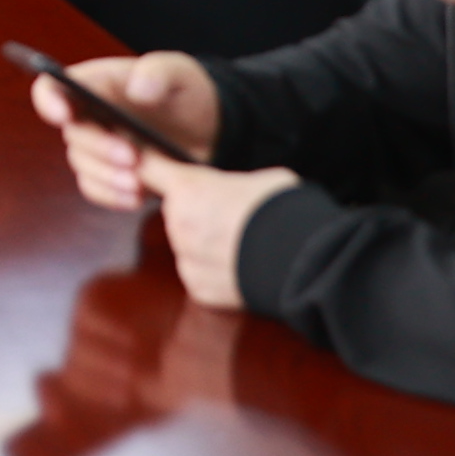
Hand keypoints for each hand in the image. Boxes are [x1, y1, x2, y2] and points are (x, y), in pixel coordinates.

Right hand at [28, 51, 220, 207]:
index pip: (52, 87)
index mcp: (96, 83)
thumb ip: (159, 71)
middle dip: (100, 148)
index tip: (64, 115)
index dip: (49, 101)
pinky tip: (138, 198)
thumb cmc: (188, 92)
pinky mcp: (110, 175)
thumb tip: (137, 88)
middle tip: (133, 157)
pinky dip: (114, 196)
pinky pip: (96, 189)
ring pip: (83, 166)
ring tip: (141, 183)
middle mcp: (88, 116)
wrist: (211, 130)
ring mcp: (97, 148)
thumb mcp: (181, 73)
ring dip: (108, 177)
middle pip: (72, 135)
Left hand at [149, 155, 297, 305]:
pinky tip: (241, 264)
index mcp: (188, 190)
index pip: (149, 169)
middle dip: (195, 210)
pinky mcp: (198, 289)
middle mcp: (178, 225)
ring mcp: (187, 260)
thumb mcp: (257, 178)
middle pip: (175, 211)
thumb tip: (227, 190)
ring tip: (241, 242)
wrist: (305, 261)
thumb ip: (226, 183)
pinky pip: (198, 272)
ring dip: (203, 242)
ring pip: (186, 244)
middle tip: (230, 213)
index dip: (151, 166)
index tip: (151, 167)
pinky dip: (214, 270)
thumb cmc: (285, 211)